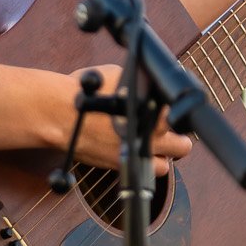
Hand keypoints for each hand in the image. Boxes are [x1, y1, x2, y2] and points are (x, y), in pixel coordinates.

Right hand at [65, 66, 193, 175]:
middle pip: (182, 147)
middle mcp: (150, 137)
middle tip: (168, 132)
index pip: (180, 115)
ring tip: (150, 145)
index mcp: (154, 112)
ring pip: (163, 167)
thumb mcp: (118, 74)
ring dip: (160, 156)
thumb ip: (139, 84)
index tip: (169, 108)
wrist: (62, 113)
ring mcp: (135, 155)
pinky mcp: (118, 166)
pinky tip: (128, 149)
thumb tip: (148, 82)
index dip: (176, 111)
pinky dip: (138, 163)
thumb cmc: (88, 91)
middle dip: (178, 140)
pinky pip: (138, 171)